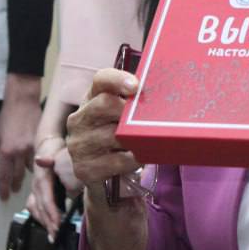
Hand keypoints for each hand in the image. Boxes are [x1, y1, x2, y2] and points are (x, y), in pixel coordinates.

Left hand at [0, 73, 39, 199]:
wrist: (22, 102)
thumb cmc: (7, 117)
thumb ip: (0, 149)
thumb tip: (3, 160)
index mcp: (5, 151)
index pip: (4, 175)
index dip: (3, 188)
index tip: (4, 197)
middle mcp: (19, 152)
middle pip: (18, 175)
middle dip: (15, 184)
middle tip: (14, 191)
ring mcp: (32, 148)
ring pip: (31, 168)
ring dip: (26, 173)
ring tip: (24, 178)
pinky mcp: (41, 142)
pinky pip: (38, 157)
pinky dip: (35, 162)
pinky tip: (35, 165)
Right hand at [28, 134, 65, 233]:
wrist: (47, 144)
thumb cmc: (54, 150)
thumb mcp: (56, 153)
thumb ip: (51, 160)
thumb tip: (39, 160)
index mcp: (42, 178)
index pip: (45, 200)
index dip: (51, 213)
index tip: (57, 225)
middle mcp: (36, 186)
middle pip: (40, 208)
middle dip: (48, 223)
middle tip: (56, 235)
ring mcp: (35, 189)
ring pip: (35, 209)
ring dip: (44, 222)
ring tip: (53, 234)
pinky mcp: (37, 191)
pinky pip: (35, 207)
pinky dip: (41, 217)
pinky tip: (47, 224)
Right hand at [65, 68, 140, 196]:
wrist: (97, 170)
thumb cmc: (116, 134)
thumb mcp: (122, 113)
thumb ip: (136, 101)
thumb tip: (170, 92)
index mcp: (92, 98)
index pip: (101, 79)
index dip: (118, 79)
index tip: (136, 86)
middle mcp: (80, 119)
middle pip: (104, 104)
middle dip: (129, 110)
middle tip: (149, 118)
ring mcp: (79, 144)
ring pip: (112, 135)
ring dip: (135, 138)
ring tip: (150, 140)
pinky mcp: (84, 168)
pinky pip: (117, 162)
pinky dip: (134, 159)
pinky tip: (141, 157)